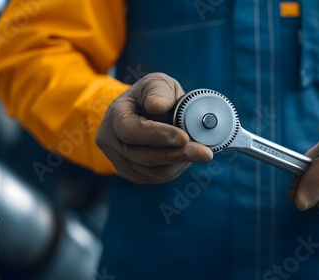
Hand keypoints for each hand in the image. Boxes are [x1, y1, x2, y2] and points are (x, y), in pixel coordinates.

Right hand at [96, 73, 212, 183]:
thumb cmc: (152, 95)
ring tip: (199, 149)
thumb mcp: (156, 83)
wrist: (143, 112)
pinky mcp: (134, 175)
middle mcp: (113, 143)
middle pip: (145, 157)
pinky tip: (186, 156)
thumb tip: (158, 106)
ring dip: (181, 162)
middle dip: (178, 154)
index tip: (184, 137)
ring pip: (154, 171)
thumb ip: (158, 91)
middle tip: (205, 152)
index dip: (158, 135)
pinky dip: (176, 167)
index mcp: (115, 117)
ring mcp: (122, 162)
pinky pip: (158, 177)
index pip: (131, 131)